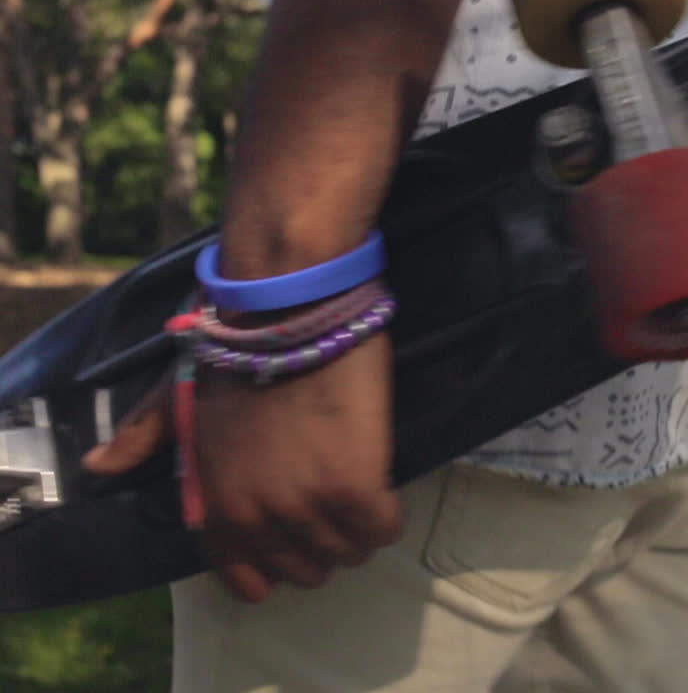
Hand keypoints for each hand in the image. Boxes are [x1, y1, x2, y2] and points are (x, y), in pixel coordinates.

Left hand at [83, 333, 402, 602]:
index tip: (296, 541)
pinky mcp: (357, 488)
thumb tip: (100, 465)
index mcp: (215, 503)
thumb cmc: (235, 349)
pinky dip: (387, 513)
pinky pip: (383, 528)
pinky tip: (383, 483)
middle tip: (334, 504)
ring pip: (349, 552)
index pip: (245, 575)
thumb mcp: (176, 398)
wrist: (287, 312)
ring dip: (358, 529)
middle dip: (322, 543)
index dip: (275, 565)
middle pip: (307, 570)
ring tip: (362, 492)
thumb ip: (144, 436)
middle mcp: (258, 517)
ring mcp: (307, 505)